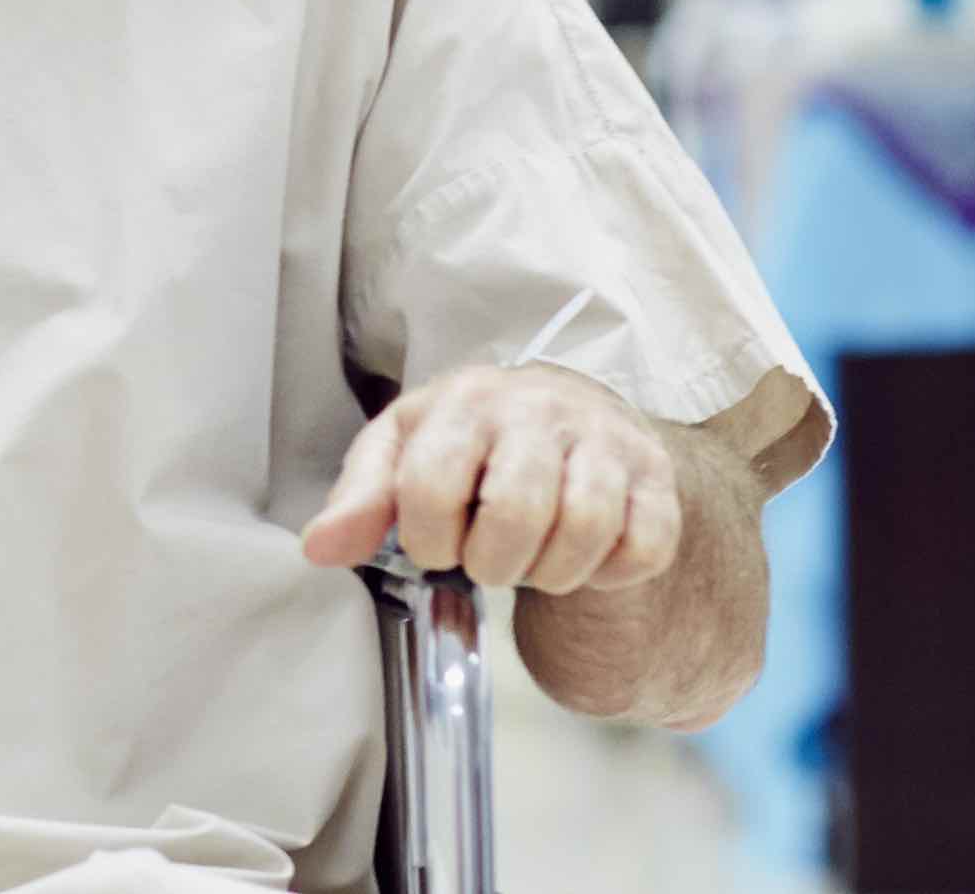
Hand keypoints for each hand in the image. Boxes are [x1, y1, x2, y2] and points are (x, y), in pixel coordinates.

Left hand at [300, 362, 682, 595]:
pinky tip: (587, 559)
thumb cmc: (469, 442)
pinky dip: (612, 573)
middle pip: (518, 511)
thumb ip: (360, 501)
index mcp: (464, 400)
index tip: (435, 546)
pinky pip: (645, 545)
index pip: (433, 485)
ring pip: (586, 529)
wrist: (562, 416)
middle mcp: (539, 408)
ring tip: (535, 560)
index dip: (429, 540)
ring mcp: (605, 438)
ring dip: (553, 572)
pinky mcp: (656, 475)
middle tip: (488, 561)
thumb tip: (319, 549)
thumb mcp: (402, 455)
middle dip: (494, 563)